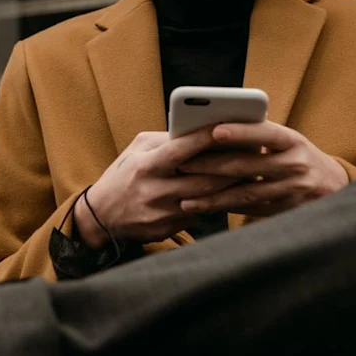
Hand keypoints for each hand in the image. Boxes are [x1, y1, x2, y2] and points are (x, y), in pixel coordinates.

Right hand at [77, 130, 239, 247]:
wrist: (101, 217)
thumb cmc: (122, 176)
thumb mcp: (135, 151)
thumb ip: (164, 141)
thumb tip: (196, 130)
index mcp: (145, 166)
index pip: (180, 150)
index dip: (205, 138)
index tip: (229, 126)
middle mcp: (155, 190)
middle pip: (203, 179)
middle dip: (231, 166)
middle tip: (255, 153)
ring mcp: (163, 213)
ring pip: (207, 199)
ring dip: (231, 186)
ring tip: (251, 171)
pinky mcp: (168, 229)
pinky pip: (199, 215)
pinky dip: (216, 202)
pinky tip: (231, 193)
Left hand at [175, 121, 348, 216]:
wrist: (333, 187)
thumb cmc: (298, 156)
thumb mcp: (288, 141)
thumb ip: (260, 137)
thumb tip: (215, 133)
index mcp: (293, 141)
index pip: (265, 133)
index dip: (241, 132)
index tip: (214, 130)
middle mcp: (295, 165)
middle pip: (248, 165)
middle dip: (212, 165)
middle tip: (182, 164)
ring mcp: (292, 190)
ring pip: (246, 193)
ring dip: (213, 195)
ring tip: (186, 196)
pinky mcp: (285, 211)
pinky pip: (250, 210)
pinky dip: (226, 208)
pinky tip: (205, 208)